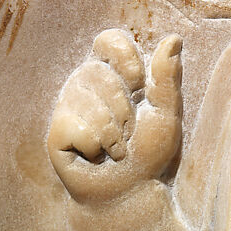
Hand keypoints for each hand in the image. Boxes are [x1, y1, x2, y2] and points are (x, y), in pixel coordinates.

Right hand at [48, 30, 182, 204]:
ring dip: (115, 134)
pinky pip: (78, 128)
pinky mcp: (57, 132)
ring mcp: (68, 106)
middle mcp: (86, 82)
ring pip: (92, 106)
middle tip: (130, 131)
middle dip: (126, 110)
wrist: (132, 191)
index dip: (123, 57)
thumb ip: (167, 76)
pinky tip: (97, 156)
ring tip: (117, 147)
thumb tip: (174, 38)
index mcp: (112, 70)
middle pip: (102, 74)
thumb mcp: (167, 111)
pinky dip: (97, 147)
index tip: (139, 83)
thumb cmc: (151, 149)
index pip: (108, 40)